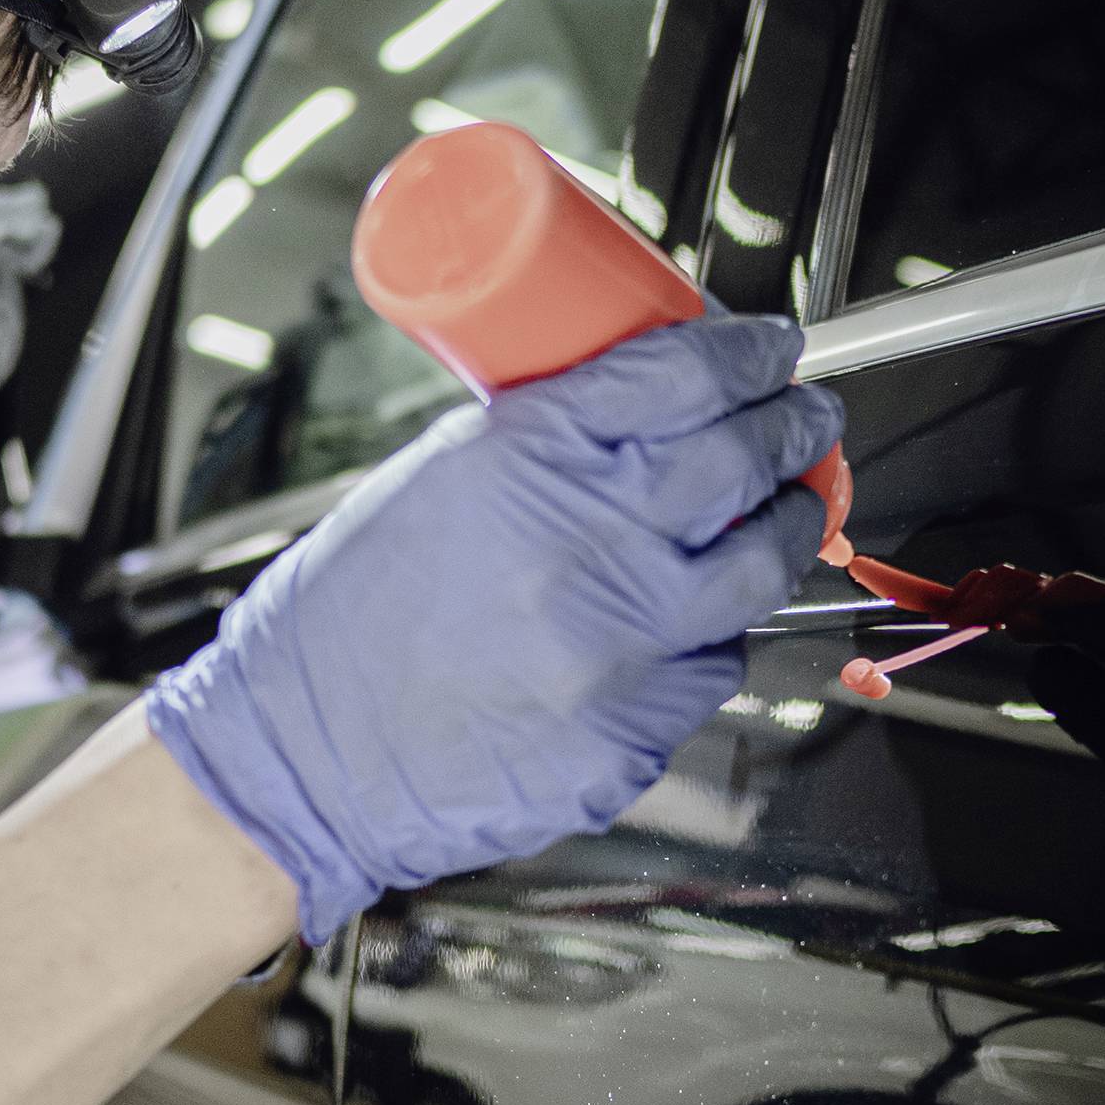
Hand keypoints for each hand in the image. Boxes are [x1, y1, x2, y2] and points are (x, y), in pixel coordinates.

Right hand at [147, 314, 841, 940]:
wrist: (301, 758)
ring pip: (761, 569)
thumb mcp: (433, 480)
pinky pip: (710, 669)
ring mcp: (621, 647)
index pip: (686, 376)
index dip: (750, 350)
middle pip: (746, 460)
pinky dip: (706, 640)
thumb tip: (647, 413)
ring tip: (779, 515)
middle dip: (795, 427)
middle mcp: (588, 546)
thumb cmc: (342, 623)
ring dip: (785, 529)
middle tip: (803, 419)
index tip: (770, 347)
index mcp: (528, 460)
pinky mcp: (632, 733)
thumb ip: (542, 448)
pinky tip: (674, 629)